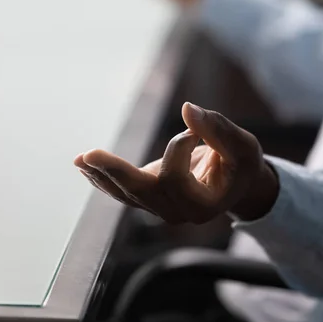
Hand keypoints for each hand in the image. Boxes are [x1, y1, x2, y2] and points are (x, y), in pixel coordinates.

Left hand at [74, 103, 278, 223]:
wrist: (237, 185)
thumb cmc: (242, 165)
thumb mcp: (242, 146)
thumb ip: (218, 129)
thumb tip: (188, 109)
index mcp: (203, 206)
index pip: (175, 178)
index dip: (177, 148)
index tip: (193, 129)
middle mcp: (178, 212)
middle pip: (140, 192)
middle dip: (115, 172)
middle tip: (88, 154)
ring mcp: (160, 208)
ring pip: (125, 193)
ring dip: (101, 174)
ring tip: (80, 159)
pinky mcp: (149, 198)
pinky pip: (122, 191)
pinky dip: (103, 177)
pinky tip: (85, 165)